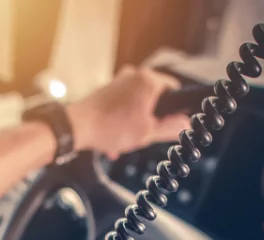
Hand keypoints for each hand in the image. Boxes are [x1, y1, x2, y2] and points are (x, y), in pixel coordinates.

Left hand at [66, 66, 191, 159]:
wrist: (77, 127)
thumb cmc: (111, 128)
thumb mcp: (147, 133)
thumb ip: (170, 128)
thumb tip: (186, 125)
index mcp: (149, 81)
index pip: (175, 90)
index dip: (176, 109)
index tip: (171, 123)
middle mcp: (135, 74)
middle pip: (155, 98)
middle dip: (151, 119)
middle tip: (145, 135)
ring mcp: (120, 80)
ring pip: (138, 103)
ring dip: (135, 124)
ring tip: (126, 141)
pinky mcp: (108, 89)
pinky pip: (124, 104)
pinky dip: (122, 121)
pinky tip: (115, 139)